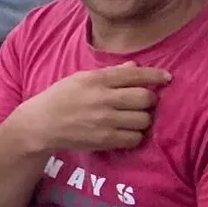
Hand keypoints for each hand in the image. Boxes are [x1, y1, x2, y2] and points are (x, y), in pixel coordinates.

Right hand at [10, 62, 170, 152]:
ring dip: (143, 119)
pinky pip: (135, 138)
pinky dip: (135, 135)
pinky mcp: (105, 139)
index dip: (155, 75)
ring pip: (143, 119)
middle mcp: (102, 99)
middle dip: (149, 100)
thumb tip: (135, 67)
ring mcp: (104, 120)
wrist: (41, 124)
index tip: (166, 77)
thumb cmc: (60, 98)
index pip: (134, 75)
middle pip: (145, 98)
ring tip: (132, 118)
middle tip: (142, 102)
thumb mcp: (80, 79)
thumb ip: (110, 74)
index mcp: (95, 80)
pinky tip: (125, 131)